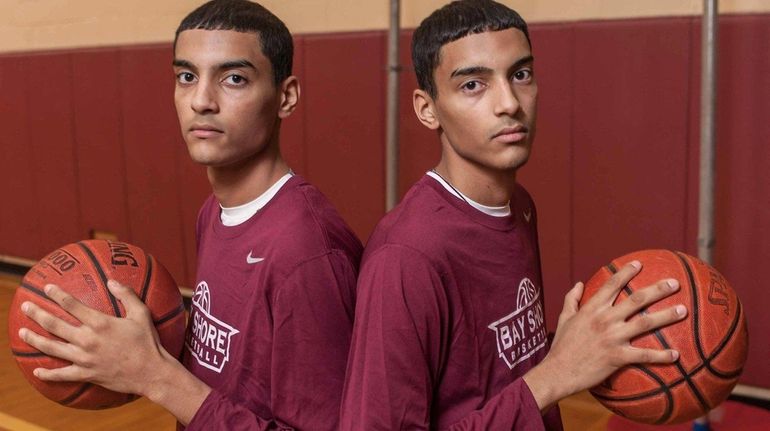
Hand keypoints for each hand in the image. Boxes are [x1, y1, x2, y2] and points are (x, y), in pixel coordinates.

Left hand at [18, 280, 170, 395]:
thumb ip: (126, 295)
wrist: (151, 372)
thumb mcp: (142, 314)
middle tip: (25, 306)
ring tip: (21, 333)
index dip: (57, 294)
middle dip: (37, 314)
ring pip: (51, 348)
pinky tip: (37, 372)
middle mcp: (88, 340)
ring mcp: (84, 359)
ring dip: (34, 340)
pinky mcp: (86, 374)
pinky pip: (61, 375)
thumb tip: (111, 280)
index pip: (72, 305)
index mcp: (100, 323)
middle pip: (54, 325)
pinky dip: (47, 374)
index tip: (46, 288)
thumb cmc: (148, 342)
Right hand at [524, 261, 686, 409]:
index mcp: (591, 309)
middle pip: (636, 300)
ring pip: (645, 323)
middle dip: (658, 289)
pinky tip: (675, 355)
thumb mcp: (564, 318)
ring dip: (666, 316)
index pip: (612, 284)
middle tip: (675, 283)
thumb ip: (571, 299)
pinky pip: (644, 355)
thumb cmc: (561, 346)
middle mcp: (604, 319)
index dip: (626, 272)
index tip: (640, 264)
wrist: (558, 371)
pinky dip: (661, 356)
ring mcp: (612, 338)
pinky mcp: (617, 357)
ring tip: (684, 310)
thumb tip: (578, 284)